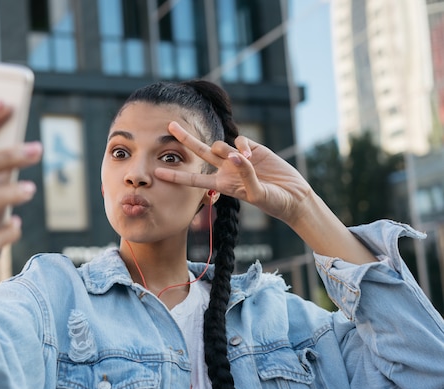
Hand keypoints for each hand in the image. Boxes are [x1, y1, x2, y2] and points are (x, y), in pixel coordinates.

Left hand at [154, 121, 312, 224]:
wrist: (294, 196)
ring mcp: (238, 158)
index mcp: (222, 185)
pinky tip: (250, 154)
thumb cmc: (274, 201)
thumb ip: (245, 175)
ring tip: (242, 160)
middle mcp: (226, 170)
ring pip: (221, 144)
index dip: (176, 176)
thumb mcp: (257, 194)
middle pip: (200, 152)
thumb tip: (235, 156)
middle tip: (170, 124)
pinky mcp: (252, 148)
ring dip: (226, 149)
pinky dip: (242, 145)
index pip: (194, 180)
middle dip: (186, 138)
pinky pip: (240, 140)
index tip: (156, 173)